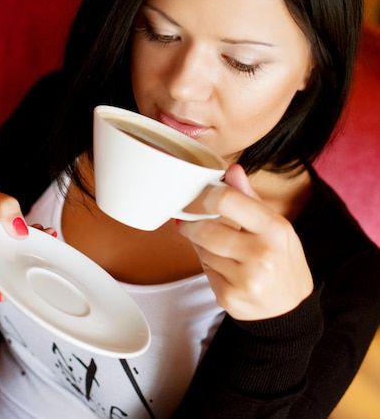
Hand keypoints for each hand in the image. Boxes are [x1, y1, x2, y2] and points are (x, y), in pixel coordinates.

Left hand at [177, 164, 313, 320]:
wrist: (290, 309)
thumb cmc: (281, 259)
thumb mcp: (274, 224)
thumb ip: (248, 197)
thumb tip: (232, 170)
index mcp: (274, 229)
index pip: (226, 200)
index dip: (205, 196)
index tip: (199, 198)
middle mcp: (261, 255)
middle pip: (205, 228)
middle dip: (192, 222)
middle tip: (188, 219)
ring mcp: (244, 280)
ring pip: (202, 250)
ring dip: (200, 244)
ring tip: (216, 244)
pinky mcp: (229, 298)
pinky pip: (205, 271)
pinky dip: (207, 265)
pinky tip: (223, 266)